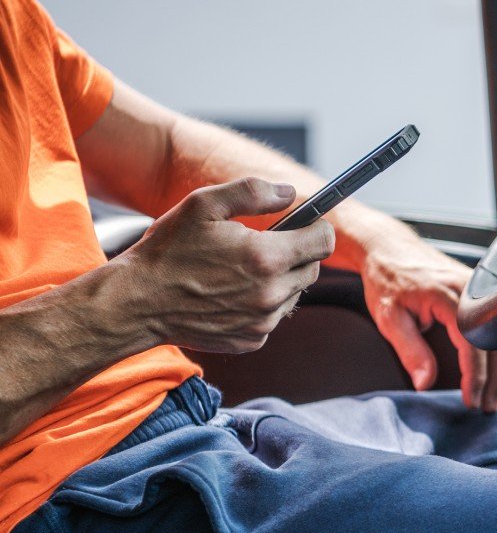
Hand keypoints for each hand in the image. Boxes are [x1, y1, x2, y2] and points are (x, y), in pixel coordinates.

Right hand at [114, 178, 334, 352]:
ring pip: (294, 294)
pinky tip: (233, 293)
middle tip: (266, 245)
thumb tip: (290, 193)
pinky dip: (262, 305)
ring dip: (279, 280)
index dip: (317, 228)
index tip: (307, 224)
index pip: (323, 241)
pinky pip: (273, 317)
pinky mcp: (252, 339)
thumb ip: (253, 192)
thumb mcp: (204, 205)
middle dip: (297, 253)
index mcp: (266, 257)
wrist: (137, 302)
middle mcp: (271, 293)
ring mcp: (263, 321)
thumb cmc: (168, 250)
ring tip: (242, 270)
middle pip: (312, 269)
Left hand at [358, 225, 496, 411]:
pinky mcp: (484, 290)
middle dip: (496, 379)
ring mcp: (482, 288)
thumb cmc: (388, 281)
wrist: (390, 250)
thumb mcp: (389, 318)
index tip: (472, 399)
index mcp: (448, 296)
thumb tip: (426, 383)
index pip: (473, 344)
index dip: (475, 376)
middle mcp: (471, 289)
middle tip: (488, 405)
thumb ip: (410, 351)